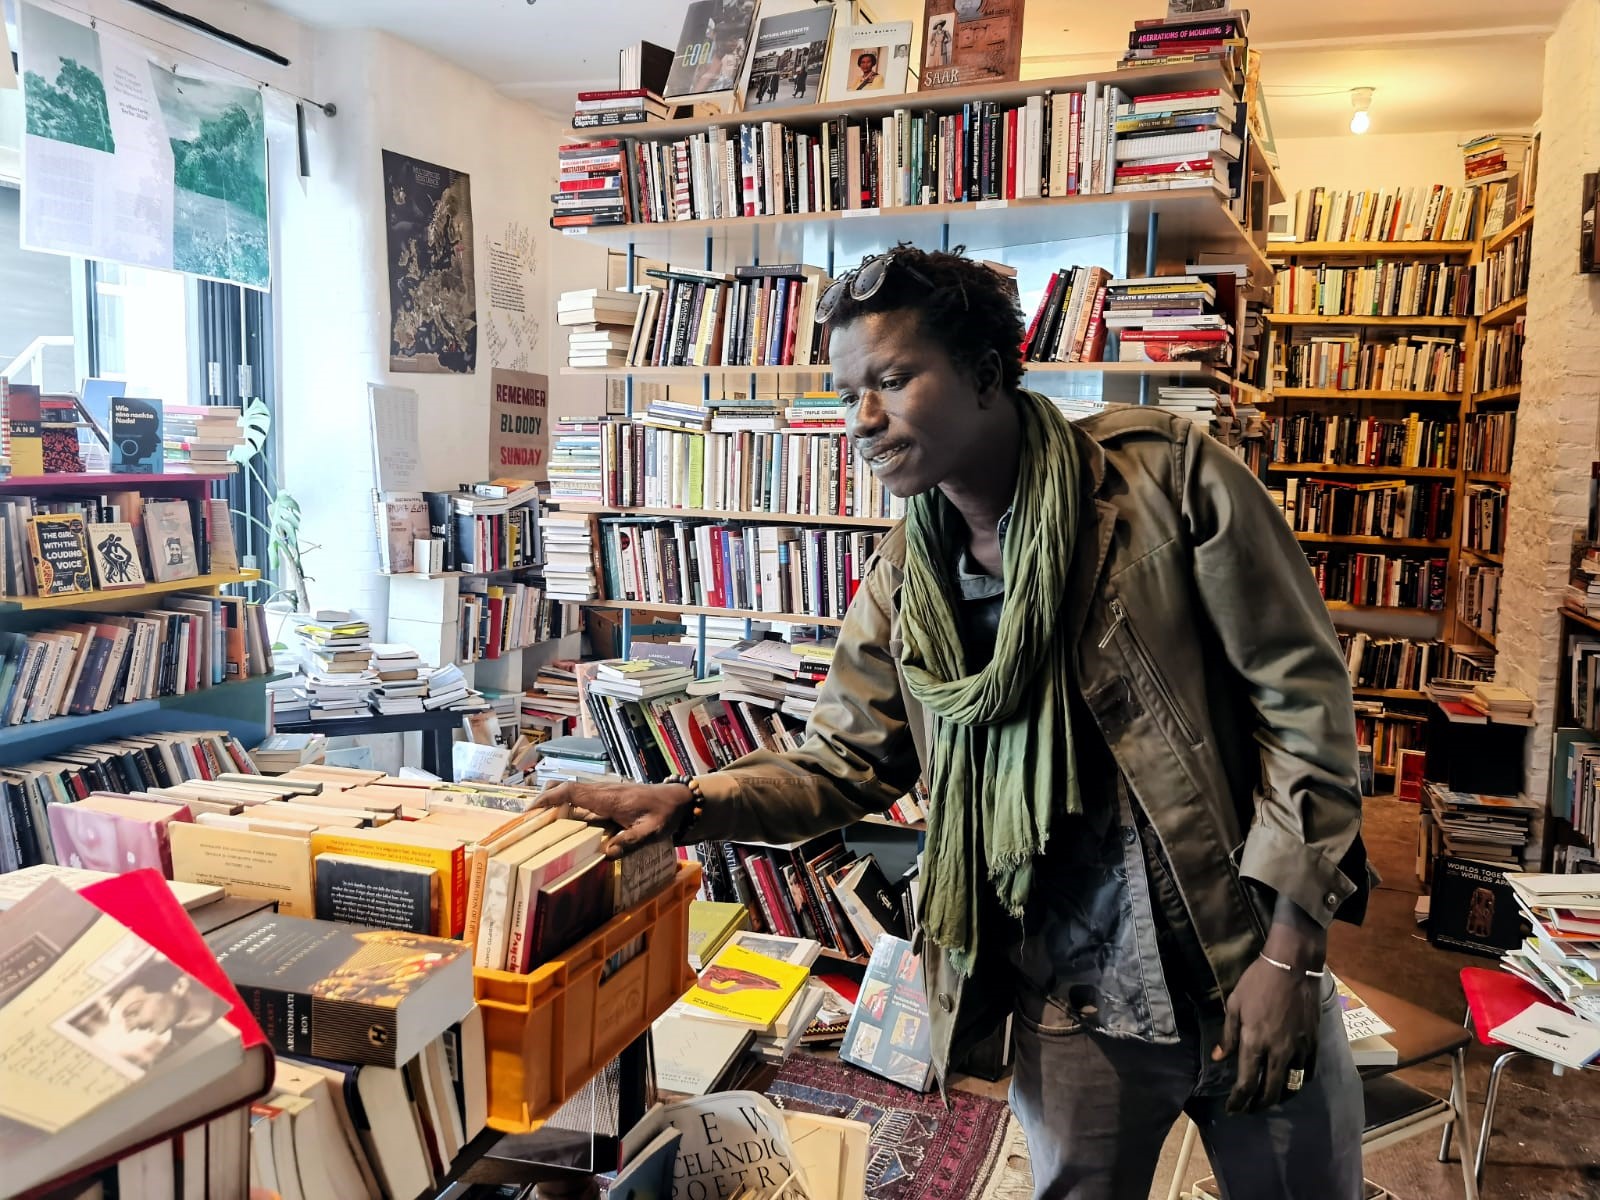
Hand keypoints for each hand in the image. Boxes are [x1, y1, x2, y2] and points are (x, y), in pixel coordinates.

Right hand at [537, 780, 692, 856]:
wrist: (680, 801)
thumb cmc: (665, 814)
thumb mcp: (652, 831)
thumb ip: (631, 841)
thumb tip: (606, 853)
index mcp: (609, 797)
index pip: (572, 791)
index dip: (550, 798)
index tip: (531, 810)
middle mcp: (602, 792)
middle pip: (566, 789)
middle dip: (544, 801)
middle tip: (526, 821)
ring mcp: (604, 795)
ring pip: (572, 794)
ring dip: (554, 805)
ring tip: (537, 826)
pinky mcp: (607, 800)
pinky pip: (582, 801)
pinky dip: (567, 810)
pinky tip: (562, 827)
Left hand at [1212, 956, 1319, 1112]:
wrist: (1293, 966)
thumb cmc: (1258, 982)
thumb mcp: (1235, 1004)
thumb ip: (1227, 1035)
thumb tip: (1218, 1058)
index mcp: (1254, 1042)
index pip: (1247, 1083)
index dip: (1239, 1100)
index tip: (1232, 1108)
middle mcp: (1278, 1052)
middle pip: (1270, 1092)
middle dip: (1257, 1105)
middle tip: (1248, 1109)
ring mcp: (1298, 1049)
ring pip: (1291, 1086)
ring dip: (1278, 1097)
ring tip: (1268, 1099)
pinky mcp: (1313, 1044)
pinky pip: (1307, 1073)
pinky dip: (1298, 1083)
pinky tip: (1289, 1083)